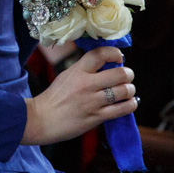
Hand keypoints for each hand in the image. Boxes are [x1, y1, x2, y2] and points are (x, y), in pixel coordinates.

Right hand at [22, 46, 136, 145]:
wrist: (42, 119)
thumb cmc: (55, 97)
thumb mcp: (67, 75)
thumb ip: (85, 69)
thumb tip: (108, 64)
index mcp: (78, 70)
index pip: (101, 54)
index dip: (115, 53)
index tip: (119, 58)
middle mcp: (86, 84)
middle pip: (120, 73)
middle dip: (128, 74)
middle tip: (127, 76)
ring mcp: (92, 101)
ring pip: (124, 91)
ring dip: (130, 90)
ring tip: (128, 91)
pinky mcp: (96, 117)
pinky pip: (122, 109)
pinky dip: (131, 104)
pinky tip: (130, 103)